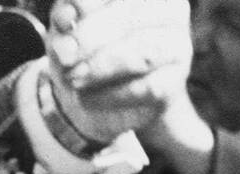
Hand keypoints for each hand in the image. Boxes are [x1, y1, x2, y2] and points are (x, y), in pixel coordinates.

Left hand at [46, 0, 192, 145]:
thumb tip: (66, 17)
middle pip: (131, 17)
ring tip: (73, 79)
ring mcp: (176, 44)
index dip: (89, 5)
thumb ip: (65, 16)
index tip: (63, 23)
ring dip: (101, 68)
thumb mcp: (68, 27)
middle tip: (65, 58)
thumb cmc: (85, 49)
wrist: (100, 96)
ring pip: (142, 54)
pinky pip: (145, 88)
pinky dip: (109, 95)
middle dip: (92, 38)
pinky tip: (85, 98)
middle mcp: (169, 9)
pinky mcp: (174, 81)